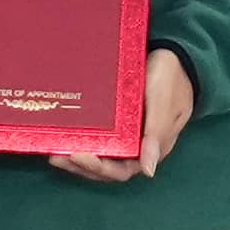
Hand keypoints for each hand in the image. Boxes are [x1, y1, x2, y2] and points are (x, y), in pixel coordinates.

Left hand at [52, 48, 197, 184]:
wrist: (177, 57)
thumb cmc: (171, 80)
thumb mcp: (163, 104)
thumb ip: (156, 135)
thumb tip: (147, 171)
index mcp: (151, 148)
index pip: (121, 170)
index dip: (98, 168)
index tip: (77, 155)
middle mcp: (137, 146)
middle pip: (106, 168)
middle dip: (80, 165)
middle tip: (55, 156)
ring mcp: (127, 135)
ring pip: (100, 155)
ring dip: (77, 157)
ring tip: (53, 151)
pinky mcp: (118, 122)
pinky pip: (99, 137)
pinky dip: (82, 140)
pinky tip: (64, 135)